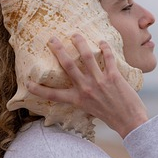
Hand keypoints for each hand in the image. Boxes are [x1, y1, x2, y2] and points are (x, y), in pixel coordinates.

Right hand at [26, 34, 148, 137]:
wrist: (130, 122)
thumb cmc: (111, 117)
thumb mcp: (90, 109)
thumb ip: (83, 98)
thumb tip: (79, 88)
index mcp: (78, 100)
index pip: (53, 95)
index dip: (39, 89)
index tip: (27, 82)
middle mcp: (86, 89)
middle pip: (68, 66)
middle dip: (58, 50)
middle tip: (51, 40)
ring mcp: (99, 82)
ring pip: (86, 57)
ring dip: (79, 43)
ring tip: (75, 35)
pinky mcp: (114, 77)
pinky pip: (108, 58)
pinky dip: (105, 48)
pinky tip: (102, 42)